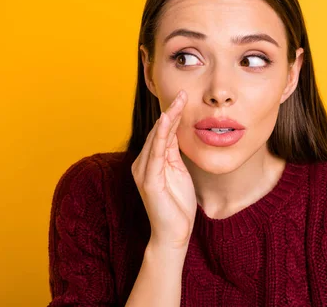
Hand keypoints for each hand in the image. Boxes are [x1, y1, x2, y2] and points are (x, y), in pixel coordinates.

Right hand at [131, 89, 196, 249]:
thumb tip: (176, 132)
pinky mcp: (149, 179)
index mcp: (150, 161)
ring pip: (156, 138)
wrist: (174, 233)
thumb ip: (173, 153)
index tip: (183, 97)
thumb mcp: (178, 172)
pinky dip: (161, 135)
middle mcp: (143, 163)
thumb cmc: (178, 205)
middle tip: (183, 93)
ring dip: (168, 118)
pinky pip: (155, 153)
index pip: (162, 133)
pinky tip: (166, 121)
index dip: (173, 115)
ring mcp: (144, 171)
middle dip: (171, 111)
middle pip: (158, 131)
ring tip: (178, 102)